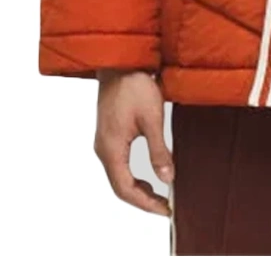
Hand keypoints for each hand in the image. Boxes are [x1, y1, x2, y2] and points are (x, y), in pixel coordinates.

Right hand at [93, 68, 173, 215]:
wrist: (120, 60)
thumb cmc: (134, 85)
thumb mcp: (152, 118)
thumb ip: (159, 151)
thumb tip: (167, 178)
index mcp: (111, 148)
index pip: (125, 189)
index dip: (146, 203)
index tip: (165, 210)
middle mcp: (103, 149)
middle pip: (119, 187)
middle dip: (142, 200)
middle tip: (165, 206)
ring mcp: (103, 142)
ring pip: (118, 177)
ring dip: (137, 189)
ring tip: (160, 194)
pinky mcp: (108, 135)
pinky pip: (118, 165)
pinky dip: (132, 176)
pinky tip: (147, 174)